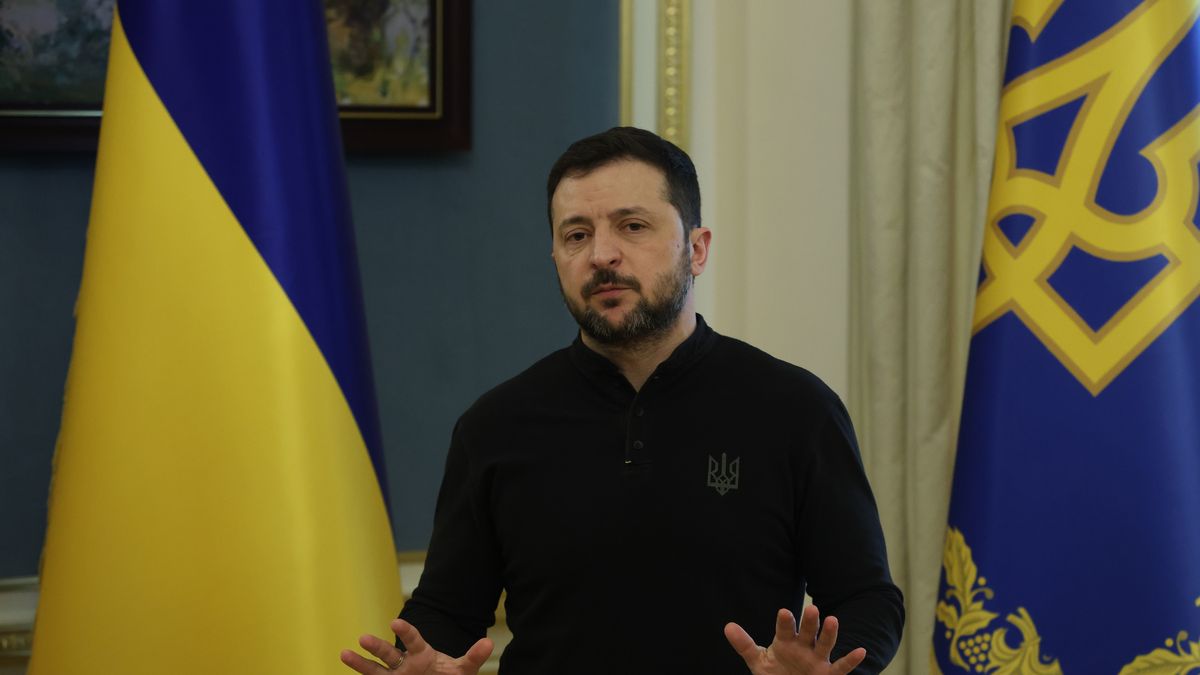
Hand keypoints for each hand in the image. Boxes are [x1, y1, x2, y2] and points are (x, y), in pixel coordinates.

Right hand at [340, 618, 493, 674]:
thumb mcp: (464, 670)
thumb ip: (473, 657)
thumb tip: (488, 643)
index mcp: (423, 654)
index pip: (413, 640)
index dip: (405, 631)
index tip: (395, 621)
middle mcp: (405, 664)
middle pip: (388, 654)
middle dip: (376, 646)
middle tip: (362, 638)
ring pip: (375, 670)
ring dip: (360, 663)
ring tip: (343, 653)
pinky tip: (345, 674)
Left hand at [724, 606, 866, 674]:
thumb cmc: (775, 673)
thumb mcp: (758, 661)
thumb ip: (745, 645)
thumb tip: (727, 626)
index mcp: (786, 640)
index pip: (785, 629)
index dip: (785, 622)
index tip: (784, 612)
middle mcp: (804, 646)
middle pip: (808, 632)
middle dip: (810, 622)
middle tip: (812, 609)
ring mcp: (817, 659)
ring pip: (825, 644)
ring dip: (829, 634)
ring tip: (833, 620)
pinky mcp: (827, 674)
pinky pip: (841, 668)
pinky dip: (851, 660)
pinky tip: (861, 651)